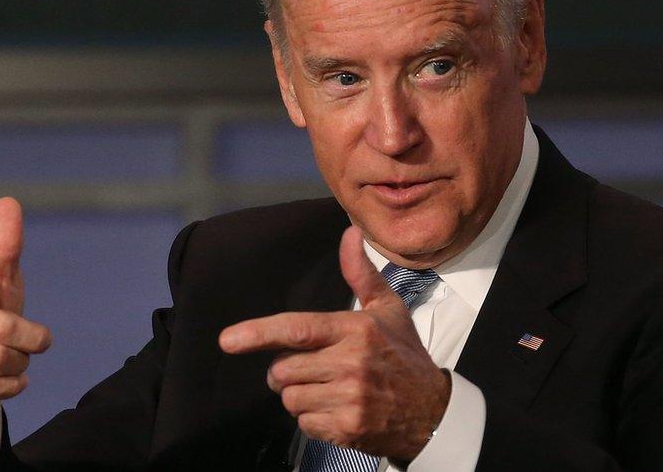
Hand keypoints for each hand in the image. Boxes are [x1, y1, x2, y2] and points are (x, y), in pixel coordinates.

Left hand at [219, 226, 449, 462]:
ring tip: (329, 390)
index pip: (297, 329)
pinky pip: (304, 423)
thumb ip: (360, 273)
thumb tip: (349, 234)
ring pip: (290, 398)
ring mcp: (348, 399)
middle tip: (310, 369)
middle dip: (286, 371)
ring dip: (300, 395)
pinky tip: (337, 410)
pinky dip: (313, 419)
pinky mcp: (347, 429)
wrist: (433, 411)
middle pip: (283, 370)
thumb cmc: (404, 355)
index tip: (228, 340)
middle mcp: (350, 364)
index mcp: (355, 330)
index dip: (258, 334)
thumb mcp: (388, 309)